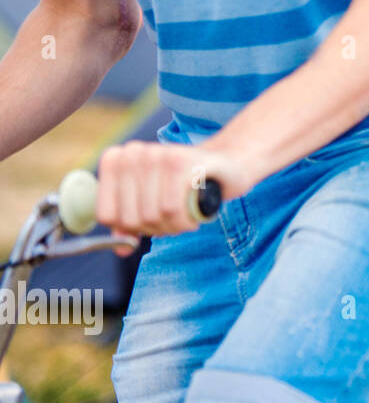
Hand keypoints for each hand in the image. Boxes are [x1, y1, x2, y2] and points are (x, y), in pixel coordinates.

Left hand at [94, 141, 251, 253]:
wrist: (227, 163)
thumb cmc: (184, 185)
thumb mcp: (151, 202)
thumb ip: (130, 223)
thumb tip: (120, 249)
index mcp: (116, 160)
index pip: (107, 214)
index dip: (129, 229)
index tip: (149, 223)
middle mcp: (133, 153)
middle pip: (130, 218)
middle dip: (155, 229)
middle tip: (173, 223)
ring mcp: (156, 155)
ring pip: (151, 215)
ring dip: (172, 227)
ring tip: (185, 219)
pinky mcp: (180, 162)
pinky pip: (171, 210)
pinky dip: (183, 222)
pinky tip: (194, 216)